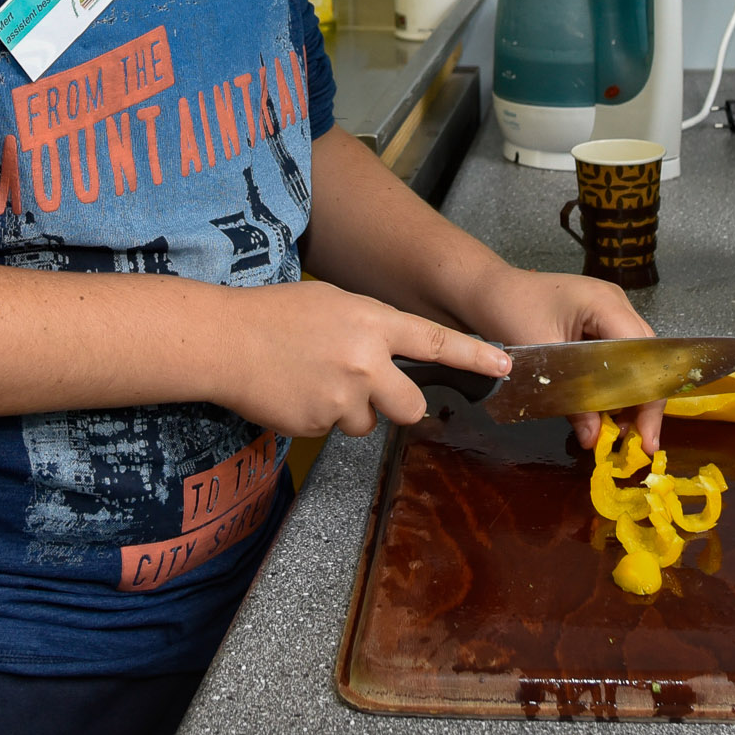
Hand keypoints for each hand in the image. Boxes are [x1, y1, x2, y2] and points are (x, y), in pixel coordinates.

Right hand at [217, 280, 509, 438]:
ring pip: (369, 422)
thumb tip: (390, 354)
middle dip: (400, 406)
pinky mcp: (318, 424)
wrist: (225, 341)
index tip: (509, 366)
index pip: (436, 342)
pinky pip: (333, 430)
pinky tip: (296, 393)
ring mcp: (342, 397)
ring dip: (352, 411)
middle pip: (412, 406)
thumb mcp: (334, 304)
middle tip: (372, 391)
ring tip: (315, 382)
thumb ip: (371, 329)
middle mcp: (366, 362)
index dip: (476, 356)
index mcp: (373, 323)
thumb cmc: (276, 314)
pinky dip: (320, 418)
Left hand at [456, 264, 662, 453]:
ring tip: (621, 430)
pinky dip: (617, 384)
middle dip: (645, 401)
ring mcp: (610, 311)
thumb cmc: (509, 310)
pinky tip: (608, 409)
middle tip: (640, 441)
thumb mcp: (540, 359)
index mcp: (605, 303)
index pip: (644, 353)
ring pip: (636, 359)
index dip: (649, 396)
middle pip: (648, 357)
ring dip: (631, 395)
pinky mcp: (600, 321)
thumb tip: (593, 439)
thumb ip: (570, 400)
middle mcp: (616, 304)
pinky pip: (619, 355)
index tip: (647, 435)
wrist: (489, 290)